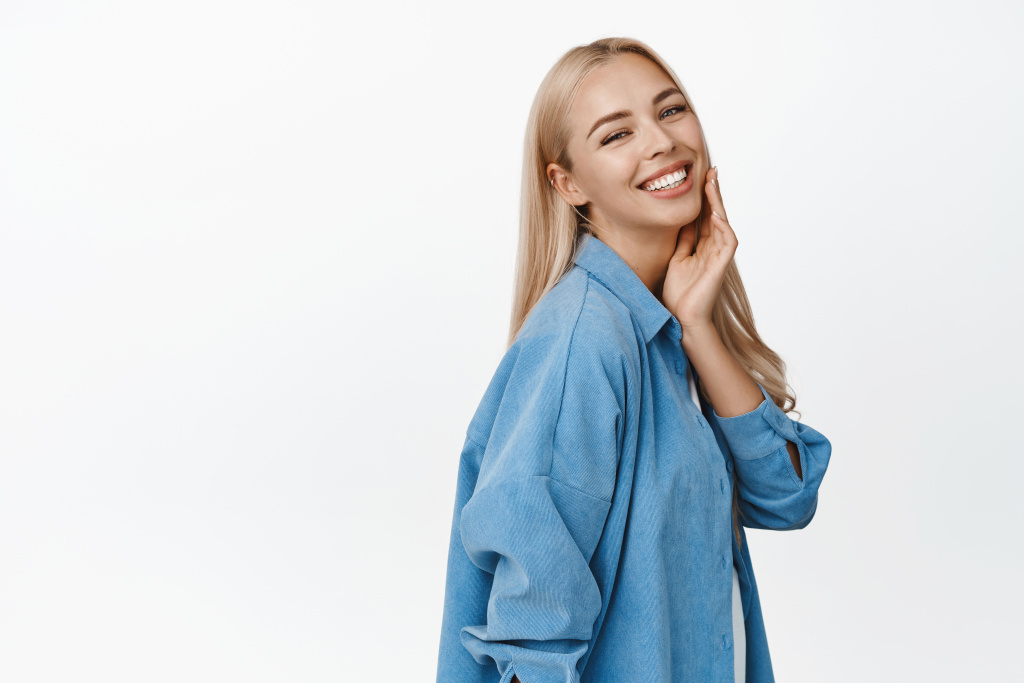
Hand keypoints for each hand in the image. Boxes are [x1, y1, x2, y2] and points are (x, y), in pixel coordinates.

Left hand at [661, 165, 737, 330]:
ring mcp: (719, 256)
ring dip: (719, 203)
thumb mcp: (676, 259)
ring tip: (712, 184)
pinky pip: (728, 241)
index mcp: (702, 246)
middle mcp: (713, 248)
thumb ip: (683, 241)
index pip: (705, 216)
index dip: (704, 198)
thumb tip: (681, 221)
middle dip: (714, 193)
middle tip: (711, 171)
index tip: (700, 177)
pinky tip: (717, 213)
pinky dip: (723, 226)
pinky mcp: (721, 265)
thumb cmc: (679, 293)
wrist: (681, 317)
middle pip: (716, 214)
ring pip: (723, 223)